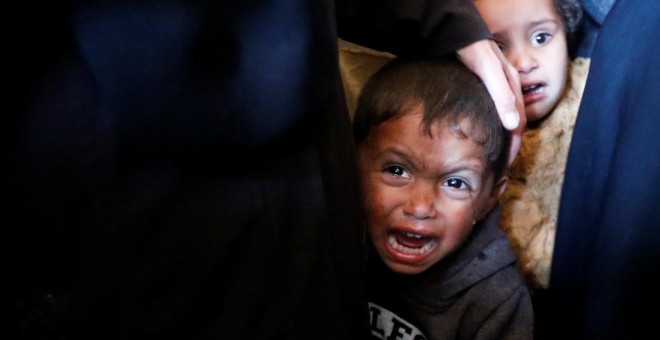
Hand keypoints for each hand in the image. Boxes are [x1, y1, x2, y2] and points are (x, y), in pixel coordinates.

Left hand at [457, 39, 524, 164]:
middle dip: (509, 146)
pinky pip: (494, 113)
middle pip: (513, 124)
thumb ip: (501, 97)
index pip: (518, 124)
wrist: (461, 34)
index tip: (506, 165)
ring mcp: (498, 89)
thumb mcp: (488, 72)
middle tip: (500, 168)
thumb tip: (513, 126)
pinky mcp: (486, 90)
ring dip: (502, 139)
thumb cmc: (475, 51)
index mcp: (513, 89)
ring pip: (504, 120)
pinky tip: (483, 136)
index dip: (513, 145)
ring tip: (494, 157)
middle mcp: (508, 90)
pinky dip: (492, 128)